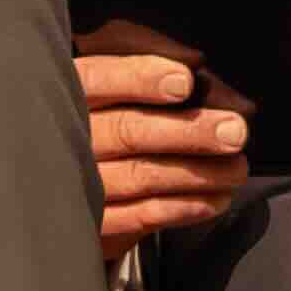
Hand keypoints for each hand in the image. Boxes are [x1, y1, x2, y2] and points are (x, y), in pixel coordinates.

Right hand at [78, 41, 251, 253]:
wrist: (54, 183)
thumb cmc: (95, 119)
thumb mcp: (103, 84)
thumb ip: (135, 72)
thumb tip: (194, 68)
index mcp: (66, 92)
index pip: (97, 79)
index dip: (139, 78)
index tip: (185, 81)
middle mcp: (64, 137)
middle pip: (126, 131)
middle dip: (188, 131)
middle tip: (234, 131)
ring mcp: (74, 183)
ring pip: (138, 175)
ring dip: (195, 173)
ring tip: (236, 168)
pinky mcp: (93, 222)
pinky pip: (138, 216)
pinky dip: (181, 208)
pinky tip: (215, 199)